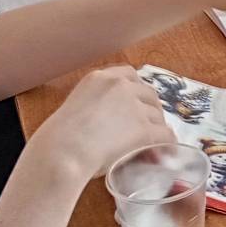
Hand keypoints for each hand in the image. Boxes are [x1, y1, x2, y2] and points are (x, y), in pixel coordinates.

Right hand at [35, 65, 174, 181]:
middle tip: (148, 125)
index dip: (136, 89)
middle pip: (148, 93)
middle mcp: (120, 86)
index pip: (128, 74)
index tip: (137, 101)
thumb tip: (112, 124)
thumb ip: (96, 107)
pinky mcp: (144, 128)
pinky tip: (165, 152)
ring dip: (156, 128)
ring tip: (153, 144)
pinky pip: (163, 134)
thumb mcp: (76, 109)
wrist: (63, 152)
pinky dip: (166, 144)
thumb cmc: (59, 138)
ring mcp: (134, 106)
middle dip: (150, 109)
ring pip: (156, 115)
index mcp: (99, 78)